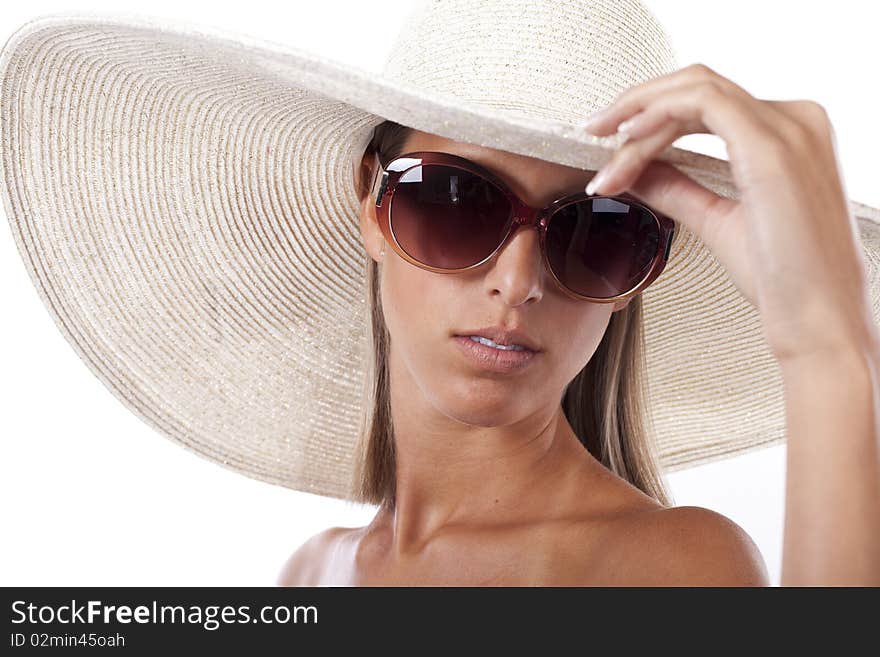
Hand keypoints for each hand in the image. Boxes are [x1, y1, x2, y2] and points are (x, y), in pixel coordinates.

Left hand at [580, 63, 877, 362]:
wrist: (815, 319)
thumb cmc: (781, 281)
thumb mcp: (719, 221)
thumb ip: (679, 189)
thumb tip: (637, 172)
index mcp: (789, 134)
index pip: (708, 104)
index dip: (653, 115)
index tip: (609, 145)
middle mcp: (795, 119)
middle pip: (697, 86)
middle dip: (637, 105)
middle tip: (592, 131)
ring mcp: (787, 127)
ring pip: (692, 92)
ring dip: (637, 116)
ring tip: (602, 148)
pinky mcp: (771, 145)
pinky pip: (699, 105)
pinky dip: (654, 117)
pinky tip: (626, 142)